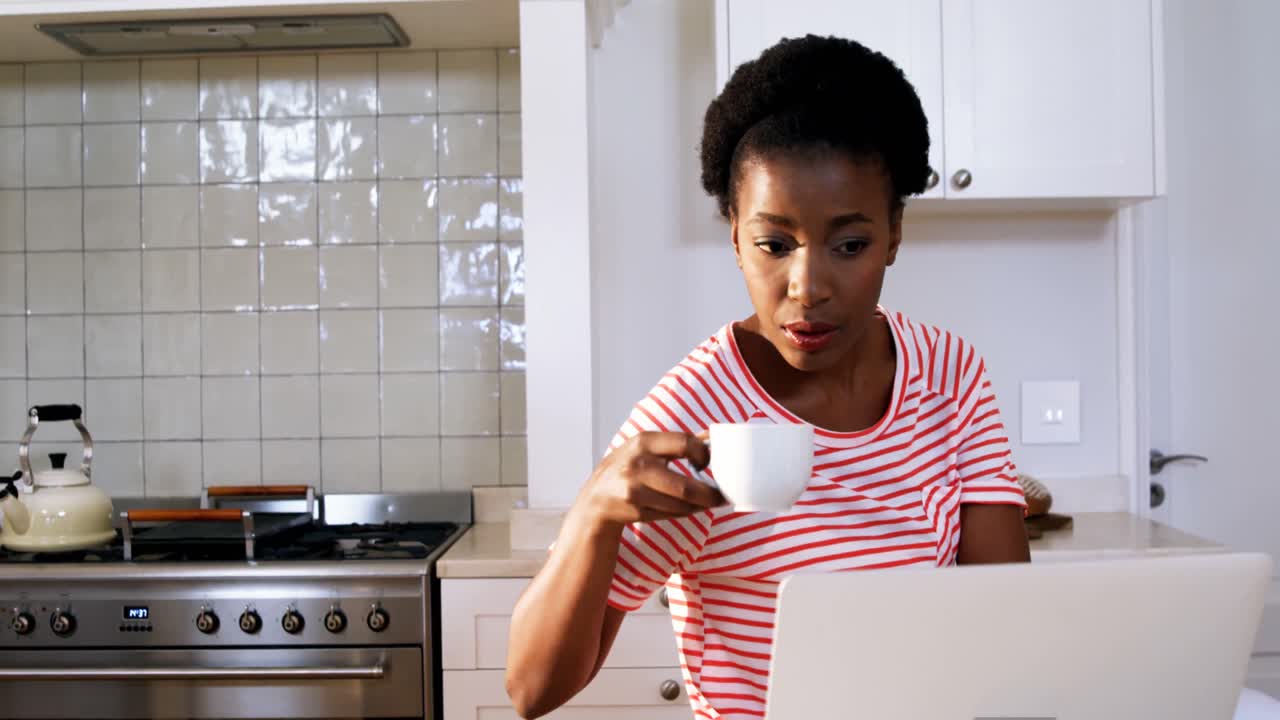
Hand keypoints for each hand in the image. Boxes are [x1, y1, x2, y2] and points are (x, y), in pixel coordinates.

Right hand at [578, 432, 723, 527]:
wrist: (596, 499)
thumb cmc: (627, 469)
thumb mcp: (645, 448)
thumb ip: (676, 443)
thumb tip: (711, 436)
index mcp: (643, 442)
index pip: (684, 443)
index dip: (703, 454)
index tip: (708, 463)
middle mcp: (637, 465)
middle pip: (685, 486)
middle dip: (709, 495)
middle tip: (722, 496)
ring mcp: (634, 491)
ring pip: (680, 505)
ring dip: (699, 506)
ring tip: (709, 503)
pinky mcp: (635, 511)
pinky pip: (670, 514)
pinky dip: (684, 512)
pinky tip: (689, 508)